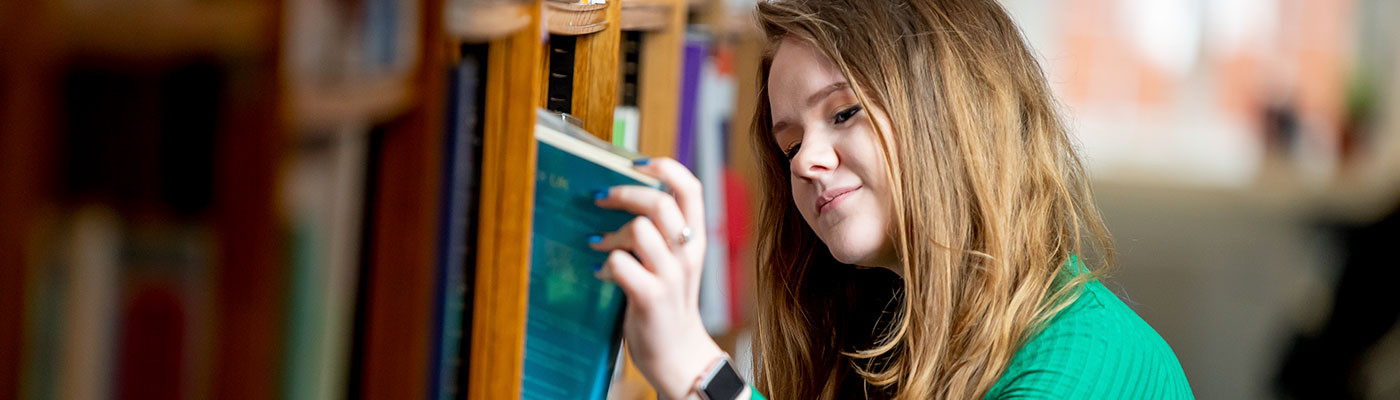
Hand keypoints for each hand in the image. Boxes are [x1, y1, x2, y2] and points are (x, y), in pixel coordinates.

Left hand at [590, 157, 724, 399]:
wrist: (678, 353)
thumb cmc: (669, 303)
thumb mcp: (674, 262)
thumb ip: (659, 232)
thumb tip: (620, 196)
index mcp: (696, 239)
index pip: (690, 187)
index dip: (664, 167)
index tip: (636, 163)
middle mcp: (688, 253)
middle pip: (659, 202)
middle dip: (624, 194)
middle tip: (601, 198)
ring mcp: (671, 275)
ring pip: (638, 229)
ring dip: (611, 234)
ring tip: (600, 244)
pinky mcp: (651, 296)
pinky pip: (621, 263)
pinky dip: (605, 264)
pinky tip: (602, 273)